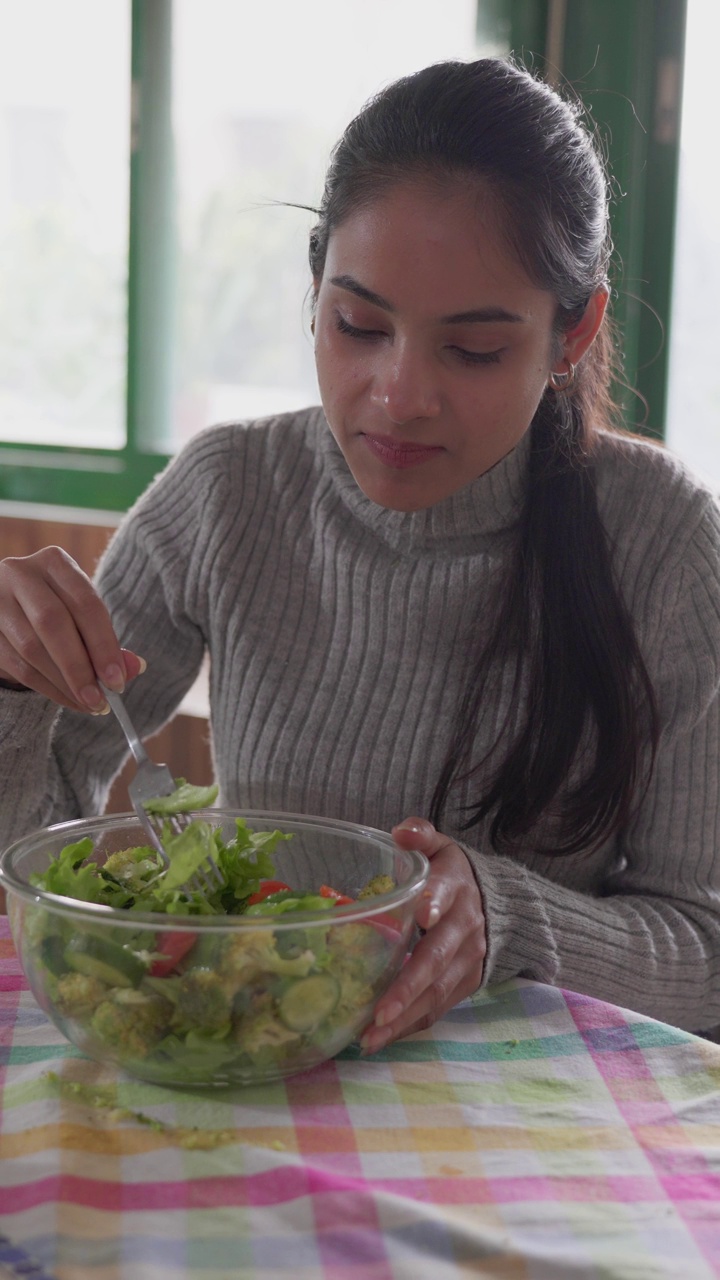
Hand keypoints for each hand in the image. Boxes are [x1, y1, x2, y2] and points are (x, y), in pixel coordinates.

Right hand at [0, 547, 144, 712]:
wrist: (12, 608)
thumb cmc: (58, 610)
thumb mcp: (84, 615)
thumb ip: (108, 641)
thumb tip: (135, 668)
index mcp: (54, 562)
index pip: (85, 603)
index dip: (103, 645)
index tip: (117, 680)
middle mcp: (20, 574)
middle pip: (53, 623)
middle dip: (80, 667)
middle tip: (100, 699)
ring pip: (32, 648)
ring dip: (64, 684)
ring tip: (88, 704)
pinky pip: (17, 666)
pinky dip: (47, 688)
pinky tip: (67, 699)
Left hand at [361, 817, 486, 1053]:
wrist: (496, 902)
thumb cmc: (449, 873)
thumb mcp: (439, 847)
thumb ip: (420, 835)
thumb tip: (400, 831)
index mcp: (454, 884)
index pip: (444, 891)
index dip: (434, 901)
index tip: (421, 915)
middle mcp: (465, 924)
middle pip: (436, 958)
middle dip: (408, 986)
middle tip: (378, 1012)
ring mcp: (469, 958)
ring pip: (437, 992)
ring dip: (404, 1017)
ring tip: (369, 1039)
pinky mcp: (467, 982)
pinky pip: (439, 1007)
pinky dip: (411, 1024)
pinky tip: (381, 1038)